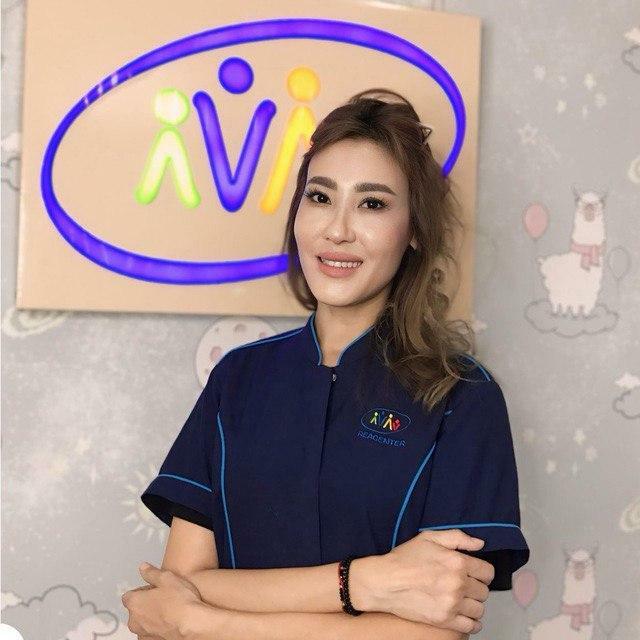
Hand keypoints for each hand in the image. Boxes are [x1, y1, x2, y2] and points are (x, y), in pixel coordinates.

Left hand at [121, 562, 206, 638]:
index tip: (152, 589)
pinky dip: (158, 628)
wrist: (193, 625)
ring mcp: (143, 634)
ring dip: (152, 617)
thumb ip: (152, 573)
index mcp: (134, 603)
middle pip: (136, 609)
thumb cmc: (181, 603)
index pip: (128, 595)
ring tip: (170, 610)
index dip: (141, 590)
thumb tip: (143, 568)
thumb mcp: (167, 577)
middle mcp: (134, 621)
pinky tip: (171, 622)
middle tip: (164, 598)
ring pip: (144, 622)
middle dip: (146, 604)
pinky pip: (151, 632)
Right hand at [363, 530, 493, 633]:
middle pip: (484, 591)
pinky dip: (471, 622)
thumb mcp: (429, 538)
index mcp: (457, 562)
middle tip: (462, 585)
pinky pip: (471, 626)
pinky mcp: (444, 620)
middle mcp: (458, 584)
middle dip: (475, 587)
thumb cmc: (405, 558)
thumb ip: (457, 538)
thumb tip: (480, 543)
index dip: (481, 572)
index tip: (472, 573)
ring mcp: (452, 604)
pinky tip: (462, 614)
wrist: (385, 581)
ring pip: (479, 609)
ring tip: (460, 599)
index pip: (488, 572)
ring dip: (472, 604)